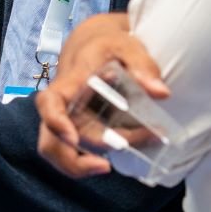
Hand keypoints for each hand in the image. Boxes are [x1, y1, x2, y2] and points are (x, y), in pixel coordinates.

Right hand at [35, 12, 166, 179]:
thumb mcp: (126, 45)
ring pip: (63, 155)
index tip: (72, 137)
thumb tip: (161, 93)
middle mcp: (64, 108)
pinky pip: (81, 155)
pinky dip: (99, 161)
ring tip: (120, 162)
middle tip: (107, 165)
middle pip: (51, 142)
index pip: (49, 103)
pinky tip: (132, 151)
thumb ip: (142, 65)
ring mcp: (70, 123)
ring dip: (86, 166)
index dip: (55, 121)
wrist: (95, 46)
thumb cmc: (108, 46)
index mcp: (70, 82)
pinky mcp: (82, 132)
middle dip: (77, 161)